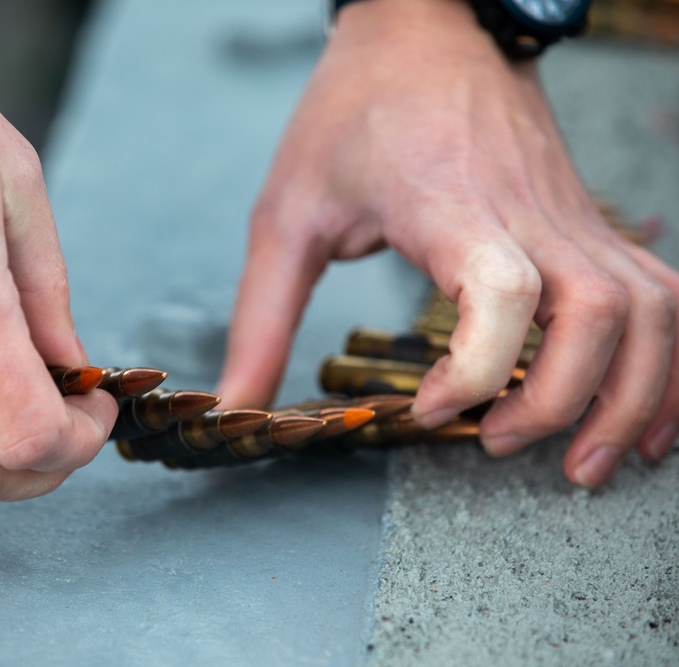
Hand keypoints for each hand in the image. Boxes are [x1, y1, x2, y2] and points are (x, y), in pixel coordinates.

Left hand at [216, 0, 677, 486]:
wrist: (426, 26)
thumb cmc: (353, 113)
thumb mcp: (286, 214)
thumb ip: (262, 317)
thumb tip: (239, 405)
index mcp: (447, 203)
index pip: (501, 291)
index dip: (473, 368)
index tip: (426, 406)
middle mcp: (528, 210)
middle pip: (599, 315)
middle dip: (564, 403)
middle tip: (497, 447)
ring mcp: (571, 214)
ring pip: (652, 309)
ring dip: (636, 394)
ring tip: (588, 460)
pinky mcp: (588, 220)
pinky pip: (662, 292)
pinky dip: (669, 360)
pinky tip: (644, 409)